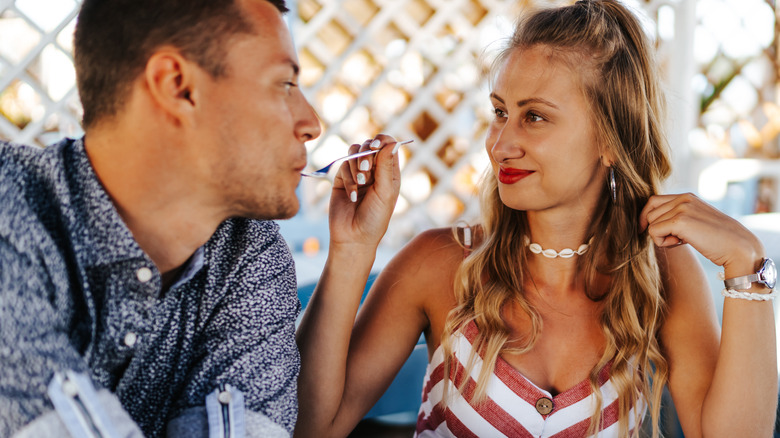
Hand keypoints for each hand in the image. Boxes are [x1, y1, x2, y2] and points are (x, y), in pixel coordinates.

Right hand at [328, 135, 401, 250]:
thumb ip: (385, 166)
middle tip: (365, 171)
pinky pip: (343, 165)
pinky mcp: (342, 178)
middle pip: (370, 145)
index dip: (382, 140)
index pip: (388, 145)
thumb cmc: (375, 218)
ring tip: (360, 184)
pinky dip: (348, 179)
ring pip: (354, 152)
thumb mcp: (385, 192)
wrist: (353, 237)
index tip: (376, 145)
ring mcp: (357, 173)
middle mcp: (374, 170)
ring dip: (356, 165)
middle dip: (366, 154)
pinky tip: (352, 196)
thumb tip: (391, 142)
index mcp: (389, 172)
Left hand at [640, 193, 764, 270]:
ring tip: (681, 241)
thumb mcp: (695, 222)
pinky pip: (653, 232)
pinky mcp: (680, 221)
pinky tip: (681, 244)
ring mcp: (682, 208)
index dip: (645, 216)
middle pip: (649, 213)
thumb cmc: (717, 241)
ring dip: (661, 237)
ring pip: (650, 223)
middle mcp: (684, 198)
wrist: (739, 248)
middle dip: (657, 229)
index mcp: (687, 197)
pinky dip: (663, 243)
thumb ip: (677, 217)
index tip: (644, 229)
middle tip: (677, 239)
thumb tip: (649, 223)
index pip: (653, 201)